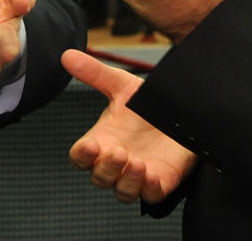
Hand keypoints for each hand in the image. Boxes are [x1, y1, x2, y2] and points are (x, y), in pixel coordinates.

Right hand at [63, 48, 195, 203]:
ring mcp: (138, 175)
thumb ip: (95, 73)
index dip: (82, 155)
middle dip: (107, 168)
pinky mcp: (160, 182)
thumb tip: (68, 56)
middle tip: (119, 152)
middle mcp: (117, 162)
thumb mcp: (122, 86)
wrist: (182, 112)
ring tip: (137, 162)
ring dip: (126, 181)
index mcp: (103, 142)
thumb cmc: (148, 105)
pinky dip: (148, 188)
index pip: (81, 157)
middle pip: (100, 178)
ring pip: (122, 192)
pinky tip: (152, 175)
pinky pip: (150, 195)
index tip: (90, 145)